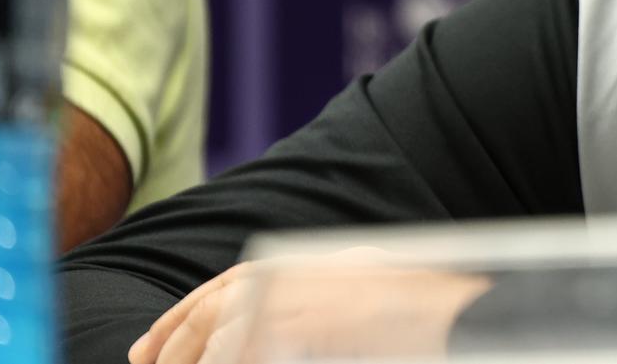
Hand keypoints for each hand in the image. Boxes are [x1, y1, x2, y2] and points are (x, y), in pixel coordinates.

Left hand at [128, 249, 490, 363]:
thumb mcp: (365, 301)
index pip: (235, 281)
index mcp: (320, 263)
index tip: (151, 346)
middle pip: (222, 300)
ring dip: (193, 355)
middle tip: (144, 363)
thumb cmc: (429, 320)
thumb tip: (258, 340)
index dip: (186, 313)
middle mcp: (312, 271)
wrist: (473, 318)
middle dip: (174, 337)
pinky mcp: (316, 323)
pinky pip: (254, 344)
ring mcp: (314, 296)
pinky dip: (229, 358)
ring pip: (228, 325)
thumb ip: (318, 311)